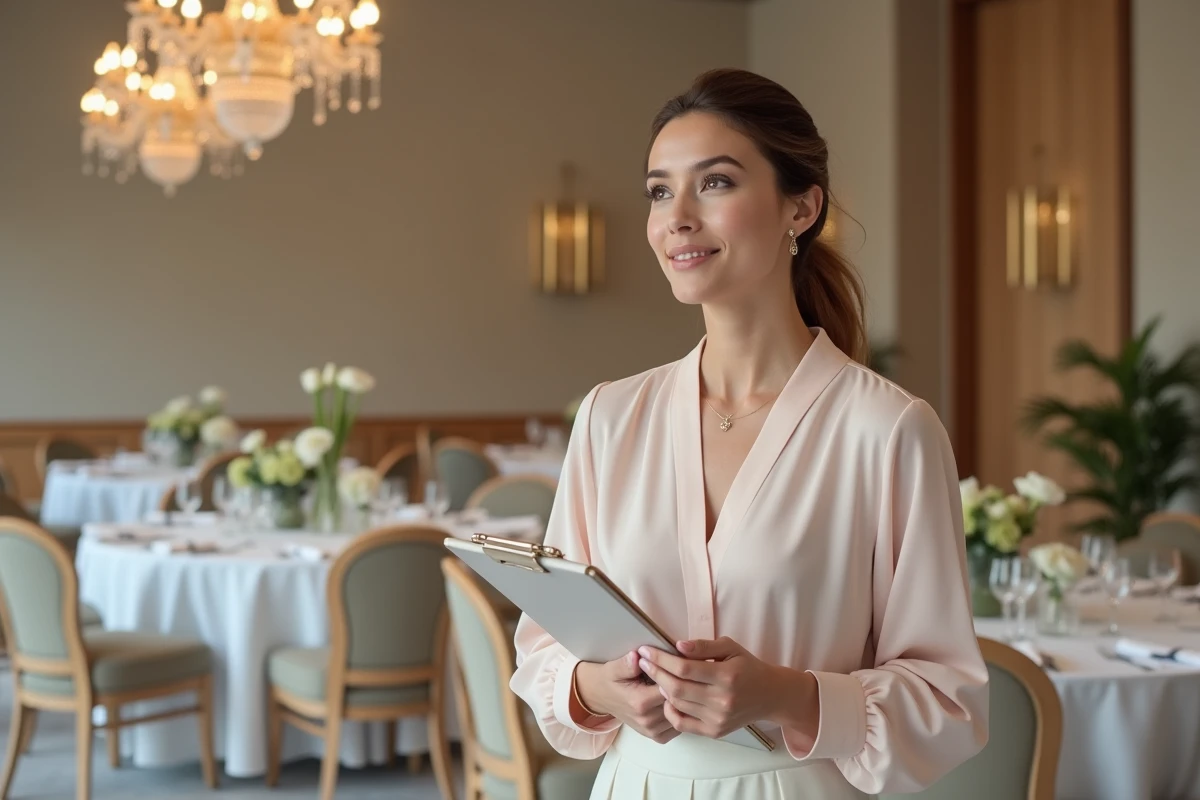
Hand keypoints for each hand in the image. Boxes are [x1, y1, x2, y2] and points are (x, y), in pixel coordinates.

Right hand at [574, 652, 679, 743]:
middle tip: (685, 675)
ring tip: (684, 687)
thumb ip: (627, 664)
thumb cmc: (610, 680)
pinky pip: (678, 727)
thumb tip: (637, 656)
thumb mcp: (614, 668)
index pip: (671, 688)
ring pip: (681, 716)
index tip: (678, 666)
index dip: (677, 676)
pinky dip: (681, 715)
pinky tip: (678, 703)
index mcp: (640, 702)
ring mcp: (652, 730)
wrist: (600, 697)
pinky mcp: (656, 736)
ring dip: (685, 703)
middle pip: (679, 703)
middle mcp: (647, 720)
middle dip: (684, 689)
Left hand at [638, 637, 813, 739]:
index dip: (661, 659)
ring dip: (661, 689)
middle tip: (643, 661)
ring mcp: (717, 719)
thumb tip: (678, 646)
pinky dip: (670, 711)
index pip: (684, 668)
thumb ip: (703, 646)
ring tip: (653, 675)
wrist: (770, 696)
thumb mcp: (730, 648)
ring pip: (677, 705)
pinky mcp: (714, 731)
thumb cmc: (748, 667)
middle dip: (655, 673)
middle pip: (676, 688)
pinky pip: (683, 724)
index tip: (646, 650)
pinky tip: (666, 697)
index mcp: (726, 676)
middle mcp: (722, 700)